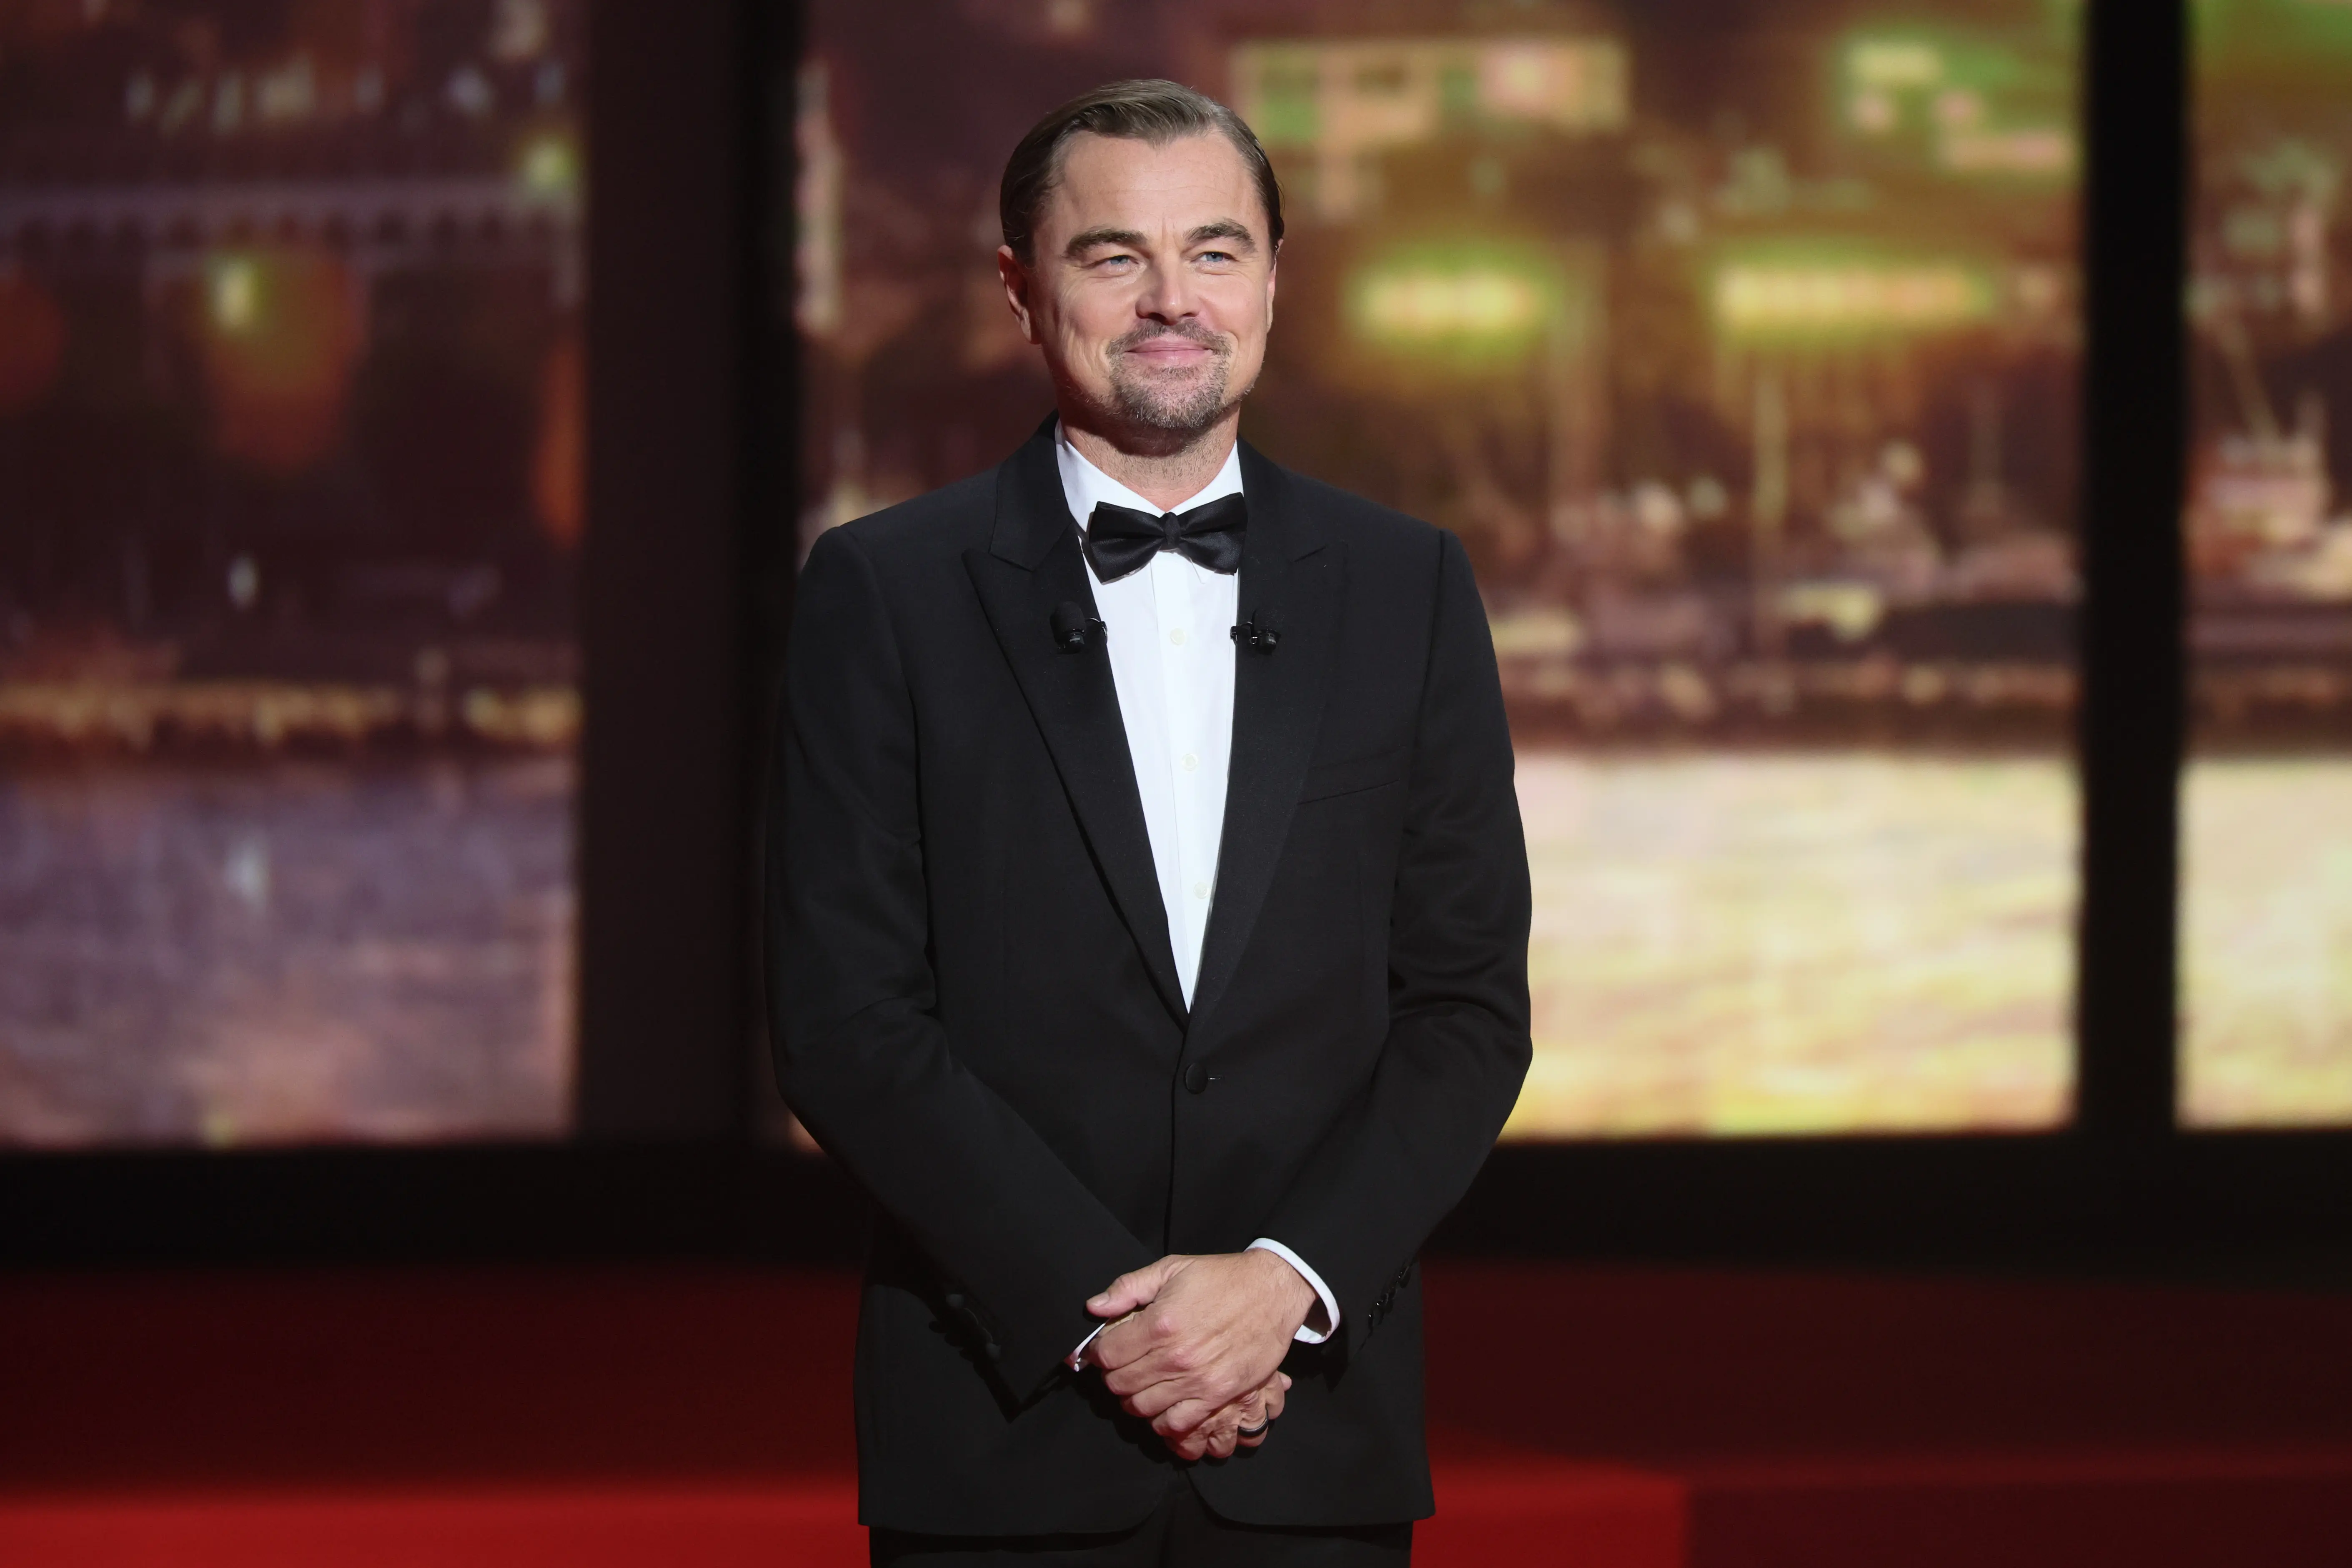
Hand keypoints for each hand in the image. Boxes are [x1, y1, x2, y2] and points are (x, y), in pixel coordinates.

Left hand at [1084, 1251, 1316, 1455]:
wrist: (1272, 1292)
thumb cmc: (1223, 1278)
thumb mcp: (1172, 1269)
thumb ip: (1128, 1288)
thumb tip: (1094, 1307)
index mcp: (1161, 1324)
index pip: (1107, 1354)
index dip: (1096, 1353)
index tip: (1100, 1350)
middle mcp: (1176, 1357)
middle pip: (1120, 1384)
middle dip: (1112, 1375)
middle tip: (1120, 1366)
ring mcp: (1198, 1381)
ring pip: (1142, 1407)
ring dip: (1133, 1398)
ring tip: (1138, 1384)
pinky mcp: (1218, 1396)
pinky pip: (1176, 1424)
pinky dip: (1161, 1421)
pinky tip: (1160, 1405)